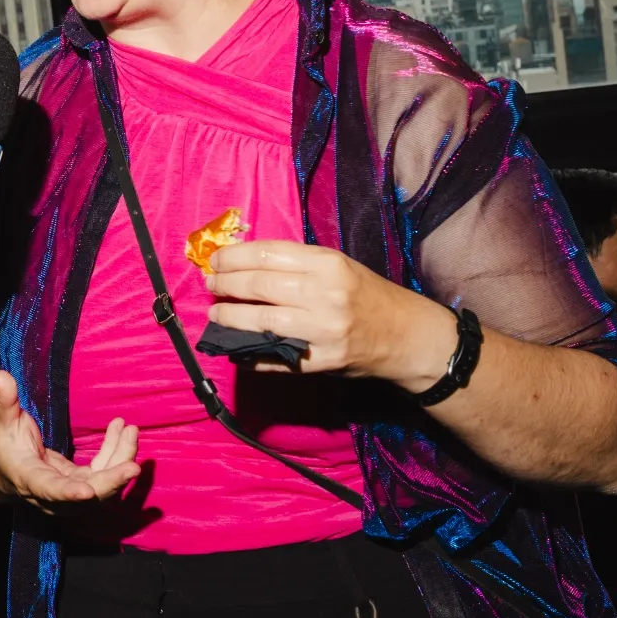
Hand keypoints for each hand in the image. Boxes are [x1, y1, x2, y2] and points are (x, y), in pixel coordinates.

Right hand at [0, 372, 138, 511]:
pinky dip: (116, 453)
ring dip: (120, 460)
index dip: (68, 493)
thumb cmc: (6, 445)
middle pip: (87, 496)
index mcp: (29, 479)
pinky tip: (121, 430)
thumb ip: (4, 402)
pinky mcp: (83, 484)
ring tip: (131, 431)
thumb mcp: (3, 422)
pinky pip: (105, 472)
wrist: (10, 470)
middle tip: (134, 466)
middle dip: (112, 482)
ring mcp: (71, 493)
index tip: (88, 492)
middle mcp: (53, 494)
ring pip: (103, 485)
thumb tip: (0, 375)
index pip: (49, 489)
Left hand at [204, 239, 454, 391]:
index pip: (267, 255)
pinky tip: (233, 345)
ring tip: (215, 313)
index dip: (233, 257)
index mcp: (328, 264)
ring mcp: (322, 331)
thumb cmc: (366, 294)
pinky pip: (274, 357)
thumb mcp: (338, 266)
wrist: (406, 336)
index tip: (215, 260)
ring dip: (230, 317)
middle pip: (260, 286)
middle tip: (210, 284)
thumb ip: (296, 263)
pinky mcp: (320, 362)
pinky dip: (248, 352)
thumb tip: (243, 262)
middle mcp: (324, 295)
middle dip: (226, 284)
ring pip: (261, 321)